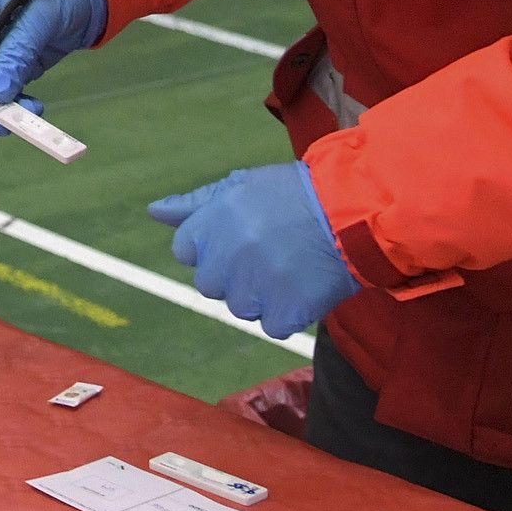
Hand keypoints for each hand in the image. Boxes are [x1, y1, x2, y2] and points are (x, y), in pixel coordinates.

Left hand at [147, 163, 356, 338]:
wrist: (357, 213)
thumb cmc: (298, 194)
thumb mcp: (243, 186)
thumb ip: (195, 204)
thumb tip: (154, 212)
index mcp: (215, 219)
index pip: (186, 250)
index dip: (213, 246)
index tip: (241, 238)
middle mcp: (230, 252)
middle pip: (210, 284)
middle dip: (234, 274)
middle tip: (270, 254)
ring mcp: (257, 284)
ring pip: (240, 307)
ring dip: (262, 295)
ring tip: (290, 267)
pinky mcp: (284, 311)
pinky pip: (271, 325)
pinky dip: (288, 313)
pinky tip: (304, 286)